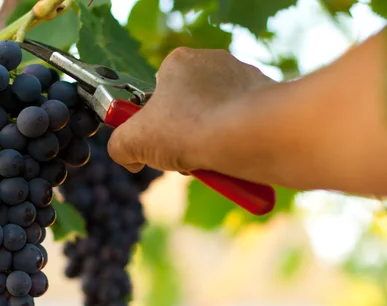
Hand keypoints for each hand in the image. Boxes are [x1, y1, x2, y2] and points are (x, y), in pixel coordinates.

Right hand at [107, 47, 275, 173]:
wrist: (250, 135)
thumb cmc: (189, 129)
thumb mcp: (133, 142)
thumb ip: (120, 147)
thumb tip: (129, 158)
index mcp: (179, 63)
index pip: (156, 96)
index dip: (151, 126)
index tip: (155, 145)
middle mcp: (213, 63)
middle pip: (187, 110)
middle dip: (182, 139)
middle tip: (182, 159)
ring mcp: (243, 79)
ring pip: (215, 120)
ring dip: (207, 146)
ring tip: (208, 162)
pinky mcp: (266, 100)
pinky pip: (242, 126)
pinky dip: (234, 145)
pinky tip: (232, 161)